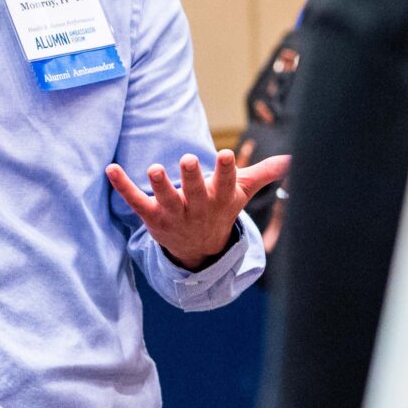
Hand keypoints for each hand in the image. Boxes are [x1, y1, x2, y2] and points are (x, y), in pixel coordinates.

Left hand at [106, 149, 289, 270]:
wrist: (199, 251)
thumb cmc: (220, 210)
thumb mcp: (242, 193)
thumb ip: (266, 173)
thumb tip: (297, 158)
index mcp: (221, 199)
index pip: (227, 184)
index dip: (227, 171)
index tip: (227, 155)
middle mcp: (198, 208)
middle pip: (196, 192)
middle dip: (193, 177)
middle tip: (189, 159)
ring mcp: (174, 215)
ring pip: (168, 199)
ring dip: (161, 185)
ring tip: (154, 169)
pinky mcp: (152, 218)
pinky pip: (135, 202)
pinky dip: (122, 186)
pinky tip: (110, 169)